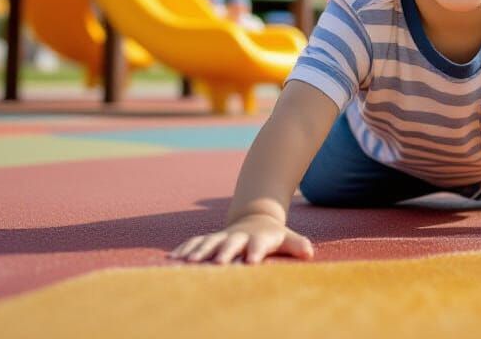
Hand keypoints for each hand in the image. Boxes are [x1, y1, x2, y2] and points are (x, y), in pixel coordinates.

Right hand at [169, 213, 313, 264]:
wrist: (254, 218)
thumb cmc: (272, 236)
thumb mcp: (285, 238)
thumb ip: (296, 244)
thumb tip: (309, 252)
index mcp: (258, 237)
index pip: (259, 244)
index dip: (256, 250)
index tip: (252, 260)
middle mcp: (238, 236)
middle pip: (231, 243)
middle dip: (225, 252)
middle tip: (219, 262)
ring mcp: (222, 236)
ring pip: (209, 242)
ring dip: (199, 251)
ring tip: (188, 262)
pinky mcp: (210, 239)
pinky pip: (194, 243)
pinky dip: (184, 250)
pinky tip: (171, 260)